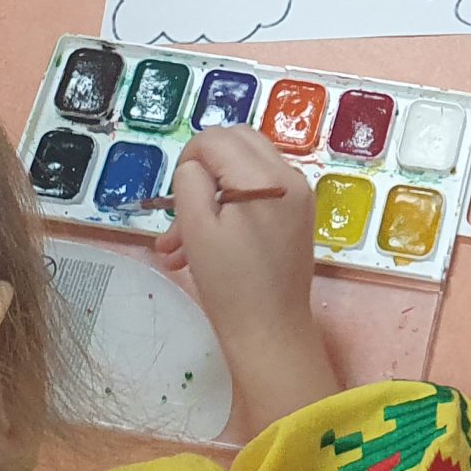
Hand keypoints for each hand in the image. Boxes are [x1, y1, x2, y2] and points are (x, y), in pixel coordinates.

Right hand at [151, 128, 337, 431]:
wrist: (270, 332)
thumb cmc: (230, 285)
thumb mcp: (198, 229)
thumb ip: (191, 182)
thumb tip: (195, 163)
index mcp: (265, 177)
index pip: (217, 138)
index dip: (188, 160)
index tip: (174, 199)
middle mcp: (288, 176)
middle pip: (235, 143)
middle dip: (200, 172)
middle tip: (178, 212)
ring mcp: (296, 194)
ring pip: (242, 170)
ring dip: (209, 196)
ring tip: (176, 244)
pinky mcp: (296, 214)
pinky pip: (257, 193)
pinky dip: (228, 209)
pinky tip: (200, 247)